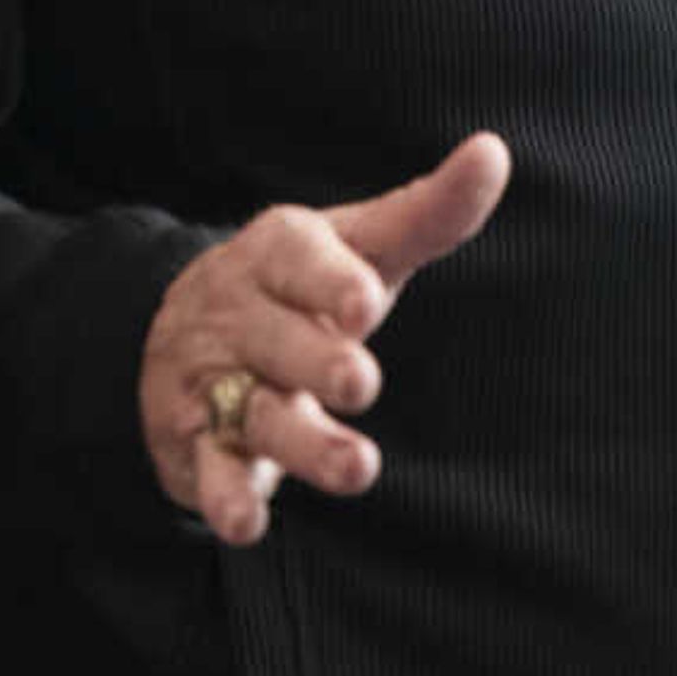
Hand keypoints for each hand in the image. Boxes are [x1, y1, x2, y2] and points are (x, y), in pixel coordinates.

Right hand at [141, 132, 511, 545]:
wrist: (182, 334)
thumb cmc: (302, 287)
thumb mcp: (359, 244)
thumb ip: (428, 211)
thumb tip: (493, 151)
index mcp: (278, 254)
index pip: (299, 259)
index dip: (330, 282)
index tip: (367, 302)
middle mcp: (242, 315)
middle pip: (278, 340)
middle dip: (317, 361)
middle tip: (360, 380)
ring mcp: (217, 382)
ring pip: (256, 413)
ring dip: (302, 444)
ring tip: (357, 467)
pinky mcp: (200, 446)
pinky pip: (210, 474)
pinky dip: (226, 499)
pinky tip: (249, 524)